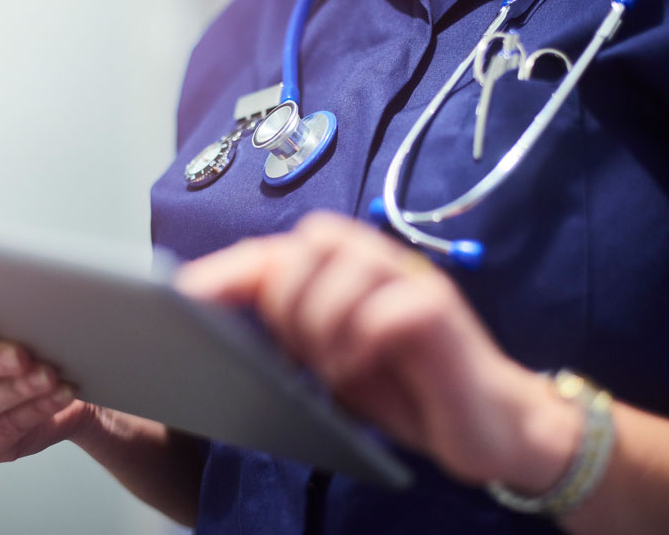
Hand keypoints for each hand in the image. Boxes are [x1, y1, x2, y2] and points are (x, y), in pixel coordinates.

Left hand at [175, 212, 579, 490]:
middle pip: (306, 243)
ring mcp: (412, 280)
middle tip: (299, 352)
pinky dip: (361, 342)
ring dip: (321, 321)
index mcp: (345, 269)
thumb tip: (222, 328)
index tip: (181, 297)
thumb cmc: (404, 388)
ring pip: (341, 263)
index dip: (226, 271)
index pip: (274, 253)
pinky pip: (388, 307)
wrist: (488, 424)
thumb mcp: (333, 359)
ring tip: (331, 366)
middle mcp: (378, 261)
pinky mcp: (441, 311)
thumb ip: (292, 332)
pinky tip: (358, 371)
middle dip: (286, 299)